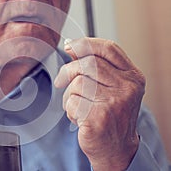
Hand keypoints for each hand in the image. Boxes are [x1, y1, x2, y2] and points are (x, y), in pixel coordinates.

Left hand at [54, 38, 144, 170]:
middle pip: (88, 63)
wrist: (116, 148)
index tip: (69, 45)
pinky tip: (79, 118)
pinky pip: (71, 102)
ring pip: (77, 82)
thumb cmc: (110, 115)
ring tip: (76, 106)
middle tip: (60, 81)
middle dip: (68, 70)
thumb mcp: (111, 88)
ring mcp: (114, 102)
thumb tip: (72, 46)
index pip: (108, 49)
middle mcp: (127, 88)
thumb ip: (96, 67)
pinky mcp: (98, 117)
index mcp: (132, 76)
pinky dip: (69, 110)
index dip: (86, 43)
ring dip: (69, 95)